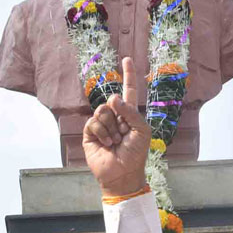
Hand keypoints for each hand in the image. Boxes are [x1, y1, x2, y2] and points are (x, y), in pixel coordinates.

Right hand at [82, 56, 150, 197]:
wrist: (122, 174)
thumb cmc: (136, 154)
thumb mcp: (142, 130)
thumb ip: (131, 112)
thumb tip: (112, 99)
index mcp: (129, 114)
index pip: (128, 90)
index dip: (128, 75)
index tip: (126, 59)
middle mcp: (115, 116)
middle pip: (112, 101)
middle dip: (119, 118)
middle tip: (124, 135)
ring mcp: (101, 124)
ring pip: (102, 111)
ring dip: (111, 128)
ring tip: (115, 142)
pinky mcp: (90, 134)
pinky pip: (93, 122)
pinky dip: (102, 133)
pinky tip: (106, 144)